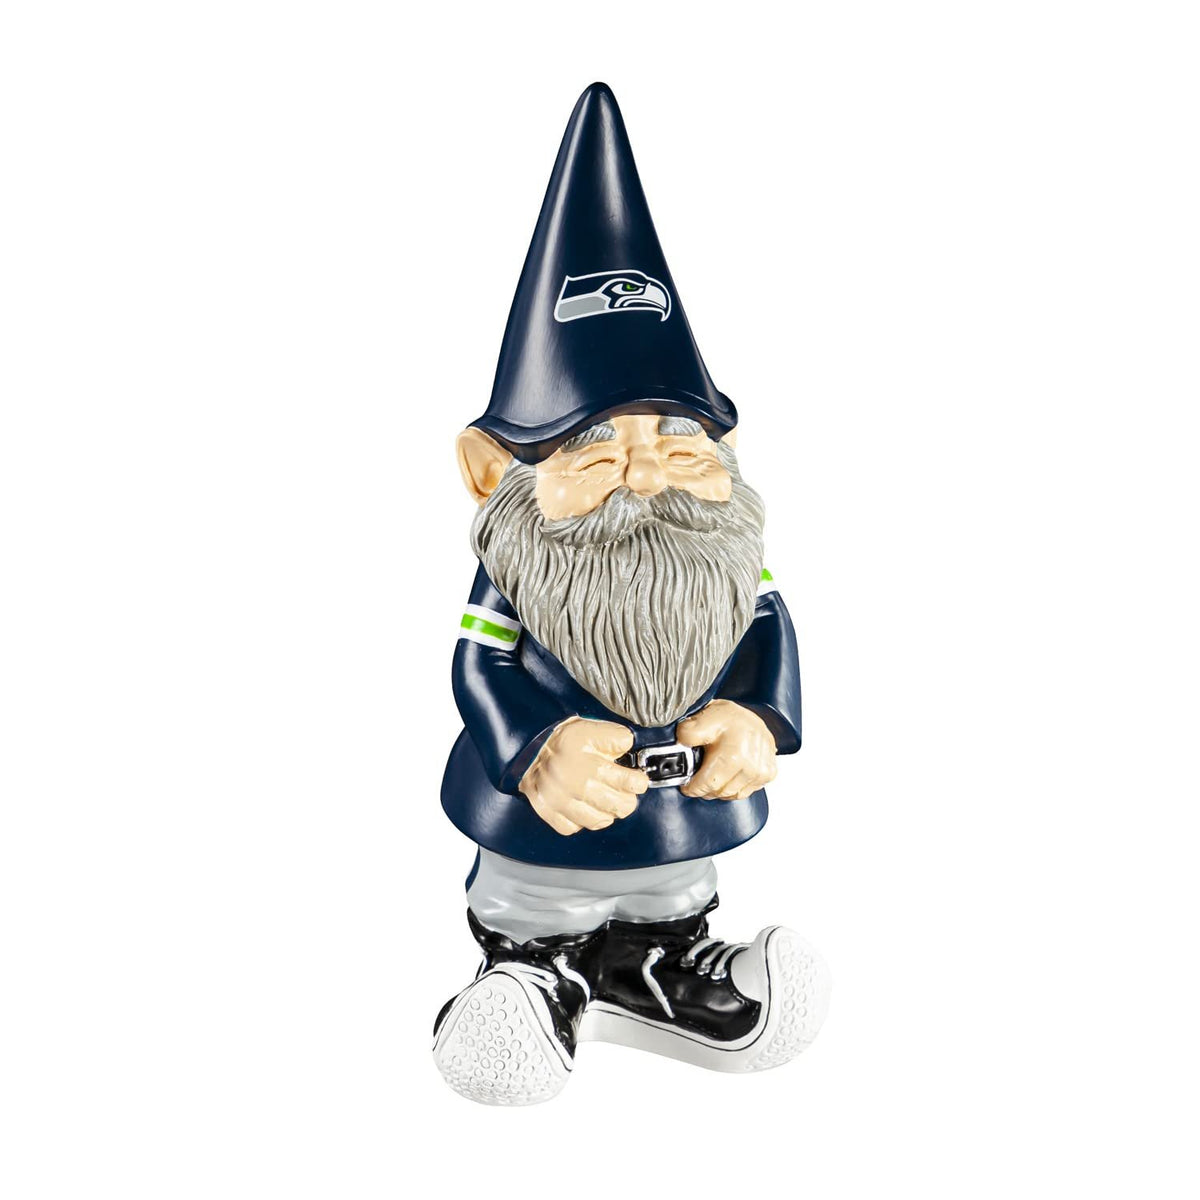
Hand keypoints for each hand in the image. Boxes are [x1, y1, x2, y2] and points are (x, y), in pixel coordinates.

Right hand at [519, 717, 649, 835]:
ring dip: (606, 811)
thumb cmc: (559, 738)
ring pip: (600, 821)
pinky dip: (580, 821)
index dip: (639, 781)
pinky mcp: (549, 812)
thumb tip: (630, 748)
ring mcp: (563, 804)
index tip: (637, 779)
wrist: (526, 744)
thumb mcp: (591, 728)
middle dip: (627, 798)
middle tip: (622, 790)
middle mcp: (579, 789)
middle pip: (621, 807)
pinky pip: (574, 828)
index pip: (632, 784)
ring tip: (604, 799)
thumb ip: (616, 737)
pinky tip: (582, 806)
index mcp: (593, 767)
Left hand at [677, 700, 777, 799]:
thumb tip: (678, 745)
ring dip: (719, 789)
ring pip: (732, 795)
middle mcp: (751, 766)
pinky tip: (728, 775)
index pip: (708, 785)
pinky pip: (745, 792)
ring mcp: (761, 771)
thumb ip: (688, 733)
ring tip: (713, 774)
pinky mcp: (768, 774)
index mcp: (734, 755)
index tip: (687, 785)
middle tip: (698, 777)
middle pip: (719, 792)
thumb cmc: (730, 718)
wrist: (754, 714)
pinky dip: (734, 787)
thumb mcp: (704, 719)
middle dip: (705, 788)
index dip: (693, 788)